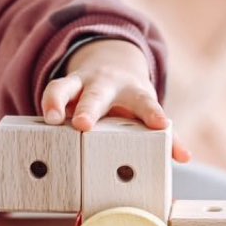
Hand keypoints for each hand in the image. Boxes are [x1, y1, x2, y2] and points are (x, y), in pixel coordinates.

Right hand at [40, 39, 190, 161]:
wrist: (110, 67)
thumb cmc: (132, 101)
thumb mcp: (148, 114)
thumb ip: (167, 136)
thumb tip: (186, 157)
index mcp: (134, 93)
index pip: (146, 103)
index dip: (153, 115)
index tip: (161, 126)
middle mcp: (105, 84)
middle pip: (97, 95)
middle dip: (89, 109)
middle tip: (83, 125)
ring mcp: (80, 84)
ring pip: (64, 86)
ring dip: (56, 101)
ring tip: (51, 120)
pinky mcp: (60, 89)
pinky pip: (49, 94)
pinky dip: (45, 106)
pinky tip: (40, 124)